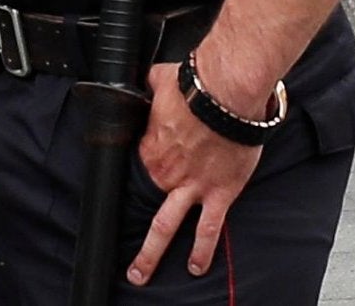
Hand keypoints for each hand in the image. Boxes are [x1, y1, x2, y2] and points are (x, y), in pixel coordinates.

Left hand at [128, 63, 259, 284]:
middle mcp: (166, 174)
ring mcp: (191, 187)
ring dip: (153, 254)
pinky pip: (209, 228)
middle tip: (128, 266)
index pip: (140, 168)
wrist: (227, 91)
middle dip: (136, 242)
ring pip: (167, 227)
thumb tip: (147, 80)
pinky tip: (196, 266)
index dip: (144, 171)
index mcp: (150, 149)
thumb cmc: (197, 83)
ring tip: (143, 274)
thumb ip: (150, 87)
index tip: (147, 176)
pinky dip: (203, 249)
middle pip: (145, 210)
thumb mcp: (160, 79)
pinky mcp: (219, 193)